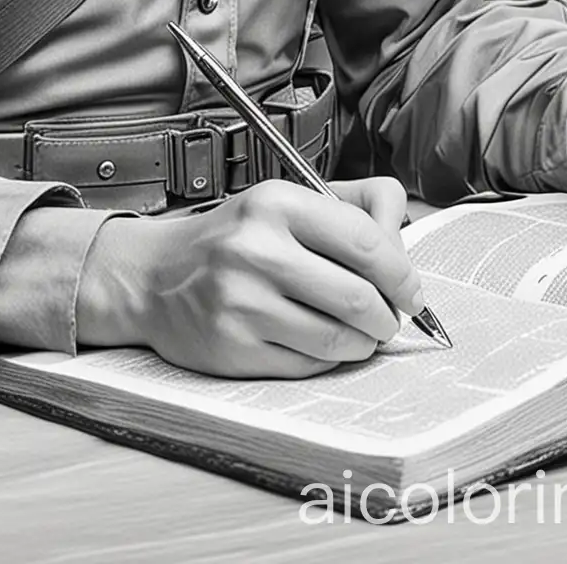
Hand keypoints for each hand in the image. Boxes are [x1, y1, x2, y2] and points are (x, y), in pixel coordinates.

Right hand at [77, 177, 423, 377]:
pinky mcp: (234, 348)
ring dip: (362, 342)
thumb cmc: (234, 238)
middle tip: (389, 317)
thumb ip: (355, 208)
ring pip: (338, 340)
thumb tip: (404, 247)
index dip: (401, 273)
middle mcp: (256, 250)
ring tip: (357, 332)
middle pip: (359, 297)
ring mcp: (242, 303)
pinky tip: (316, 342)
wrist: (155, 277)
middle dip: (388, 315)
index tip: (410, 290)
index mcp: (275, 203)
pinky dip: (326, 359)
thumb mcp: (287, 200)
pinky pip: (308, 365)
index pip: (365, 241)